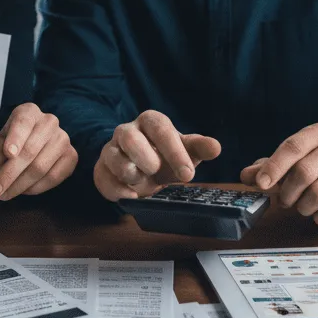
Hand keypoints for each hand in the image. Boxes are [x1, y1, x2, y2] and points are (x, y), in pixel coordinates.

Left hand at [0, 103, 77, 199]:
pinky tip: (23, 191)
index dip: (15, 139)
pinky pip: (53, 177)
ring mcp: (63, 138)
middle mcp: (49, 122)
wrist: (33, 142)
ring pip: (41, 167)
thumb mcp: (0, 140)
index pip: (23, 123)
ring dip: (20, 185)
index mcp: (29, 112)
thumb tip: (3, 163)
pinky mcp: (71, 156)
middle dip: (10, 174)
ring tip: (5, 194)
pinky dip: (36, 188)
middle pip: (30, 151)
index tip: (8, 154)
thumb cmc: (12, 141)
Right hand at [94, 110, 220, 201]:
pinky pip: (103, 177)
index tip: (188, 174)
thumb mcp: (186, 151)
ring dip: (129, 172)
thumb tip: (216, 147)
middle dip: (146, 158)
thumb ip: (200, 148)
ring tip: (144, 183)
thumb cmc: (166, 156)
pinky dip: (118, 189)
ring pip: (112, 156)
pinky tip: (132, 195)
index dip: (174, 151)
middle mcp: (127, 131)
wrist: (143, 170)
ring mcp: (111, 149)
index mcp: (150, 122)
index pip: (160, 129)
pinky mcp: (102, 168)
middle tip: (159, 173)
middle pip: (130, 138)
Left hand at [240, 123, 317, 225]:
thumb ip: (267, 167)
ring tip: (302, 207)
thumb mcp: (293, 161)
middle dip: (287, 192)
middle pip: (304, 172)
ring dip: (303, 207)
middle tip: (283, 202)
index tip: (260, 184)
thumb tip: (246, 176)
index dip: (273, 167)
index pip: (292, 147)